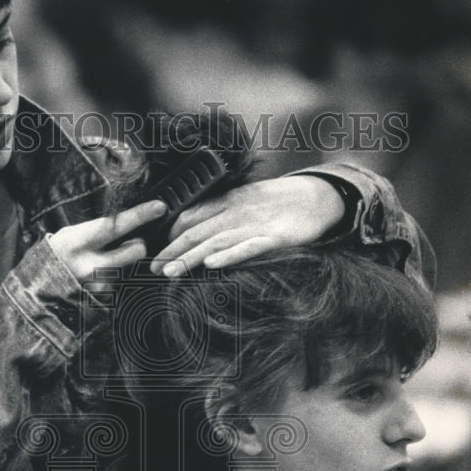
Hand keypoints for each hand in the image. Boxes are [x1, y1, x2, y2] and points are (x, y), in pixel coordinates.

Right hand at [48, 199, 166, 281]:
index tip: (159, 207)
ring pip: (130, 267)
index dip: (140, 215)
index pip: (115, 225)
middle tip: (129, 243)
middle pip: (136, 250)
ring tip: (103, 265)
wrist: (41, 289)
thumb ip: (97, 230)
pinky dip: (117, 279)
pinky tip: (100, 279)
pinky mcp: (105, 301)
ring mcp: (100, 286)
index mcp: (79, 242)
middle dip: (138, 244)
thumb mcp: (72, 235)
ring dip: (124, 264)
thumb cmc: (58, 256)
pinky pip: (122, 284)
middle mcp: (91, 266)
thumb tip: (126, 220)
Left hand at [149, 175, 345, 276]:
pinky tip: (211, 264)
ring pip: (215, 242)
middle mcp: (236, 212)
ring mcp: (254, 225)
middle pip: (197, 232)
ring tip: (170, 272)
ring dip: (190, 257)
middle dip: (172, 251)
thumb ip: (219, 214)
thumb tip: (189, 228)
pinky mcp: (274, 238)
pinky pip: (248, 248)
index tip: (152, 253)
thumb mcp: (244, 203)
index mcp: (227, 202)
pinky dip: (229, 255)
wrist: (318, 198)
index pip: (190, 218)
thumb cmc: (279, 204)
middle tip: (151, 268)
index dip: (169, 236)